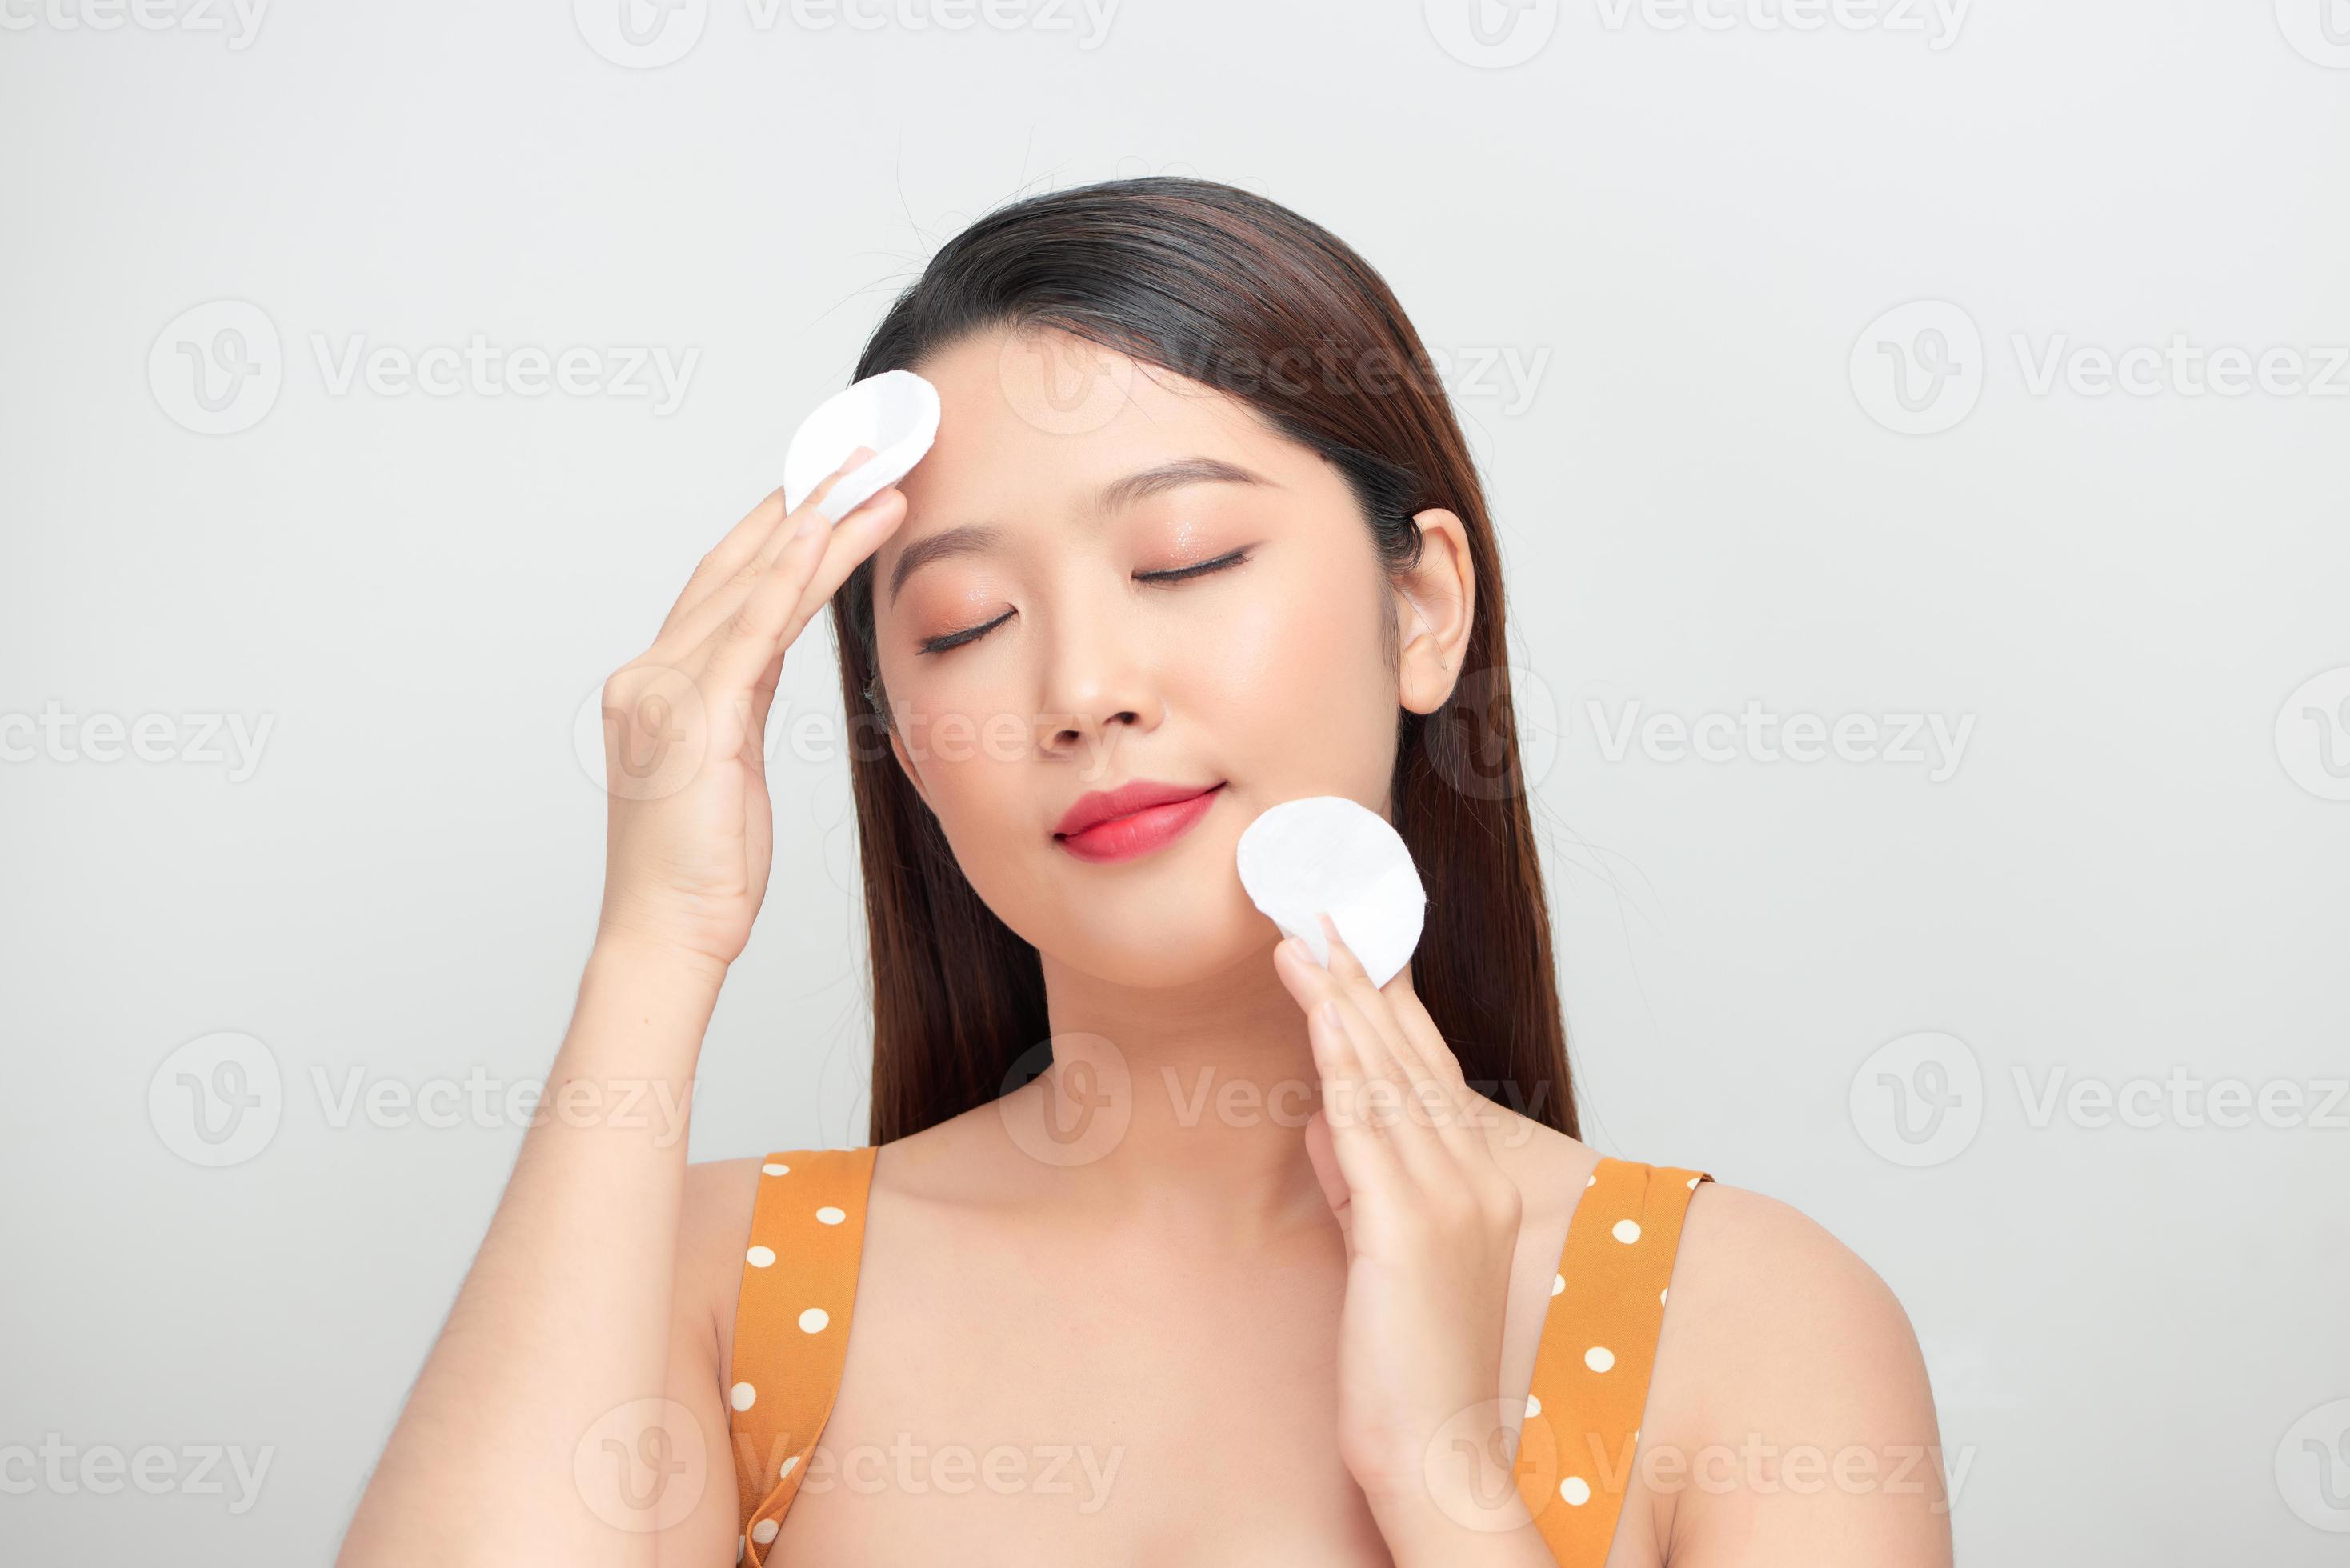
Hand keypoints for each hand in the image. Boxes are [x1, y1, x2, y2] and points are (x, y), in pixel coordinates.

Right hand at [592, 449, 906, 971]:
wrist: (668, 935)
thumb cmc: (702, 869)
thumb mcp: (728, 767)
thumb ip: (739, 700)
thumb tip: (764, 652)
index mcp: (656, 685)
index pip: (725, 585)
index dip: (776, 528)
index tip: (828, 482)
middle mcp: (648, 674)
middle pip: (736, 565)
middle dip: (803, 502)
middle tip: (863, 451)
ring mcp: (661, 690)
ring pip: (751, 583)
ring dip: (818, 523)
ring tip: (875, 477)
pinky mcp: (691, 716)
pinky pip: (751, 627)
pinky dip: (791, 573)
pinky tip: (830, 530)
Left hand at [1273, 914, 1526, 1517]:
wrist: (1437, 1453)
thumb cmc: (1408, 1365)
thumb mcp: (1380, 1249)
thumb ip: (1360, 1180)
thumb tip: (1327, 1117)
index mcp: (1478, 1182)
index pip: (1432, 1070)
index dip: (1392, 1004)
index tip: (1359, 947)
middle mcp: (1474, 1177)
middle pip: (1410, 1057)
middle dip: (1361, 981)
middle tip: (1319, 915)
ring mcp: (1448, 1198)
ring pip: (1388, 1075)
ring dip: (1342, 1000)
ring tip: (1303, 941)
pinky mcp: (1408, 1225)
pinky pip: (1368, 1122)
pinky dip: (1341, 1059)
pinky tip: (1318, 1014)